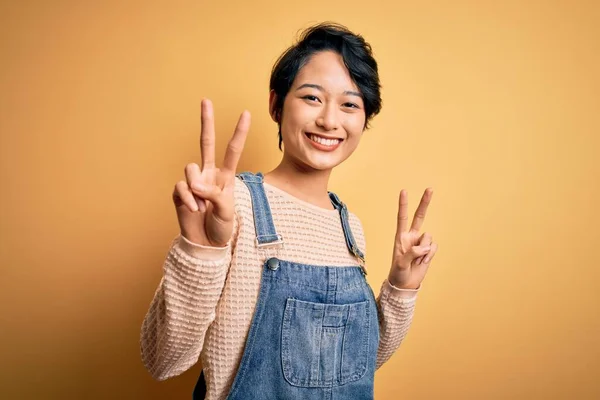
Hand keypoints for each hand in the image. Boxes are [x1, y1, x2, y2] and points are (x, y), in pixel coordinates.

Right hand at [172, 99, 249, 246]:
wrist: (205, 244)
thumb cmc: (220, 227)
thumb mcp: (226, 211)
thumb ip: (215, 194)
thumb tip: (194, 183)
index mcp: (225, 176)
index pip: (232, 150)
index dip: (239, 132)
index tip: (246, 113)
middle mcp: (208, 174)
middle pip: (206, 142)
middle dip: (206, 121)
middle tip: (206, 100)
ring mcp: (192, 181)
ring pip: (191, 169)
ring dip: (197, 189)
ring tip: (202, 207)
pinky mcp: (179, 192)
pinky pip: (182, 188)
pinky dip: (188, 200)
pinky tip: (193, 211)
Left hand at [388, 188, 437, 289]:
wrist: (406, 284)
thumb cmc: (398, 273)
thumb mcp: (400, 263)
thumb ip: (411, 253)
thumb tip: (425, 246)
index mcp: (400, 237)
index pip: (402, 217)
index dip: (403, 204)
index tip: (404, 191)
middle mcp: (411, 236)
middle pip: (419, 216)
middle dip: (424, 203)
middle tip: (430, 188)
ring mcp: (421, 242)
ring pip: (429, 238)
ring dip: (424, 250)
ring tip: (416, 260)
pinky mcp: (429, 250)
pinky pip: (434, 247)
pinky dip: (430, 255)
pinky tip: (423, 261)